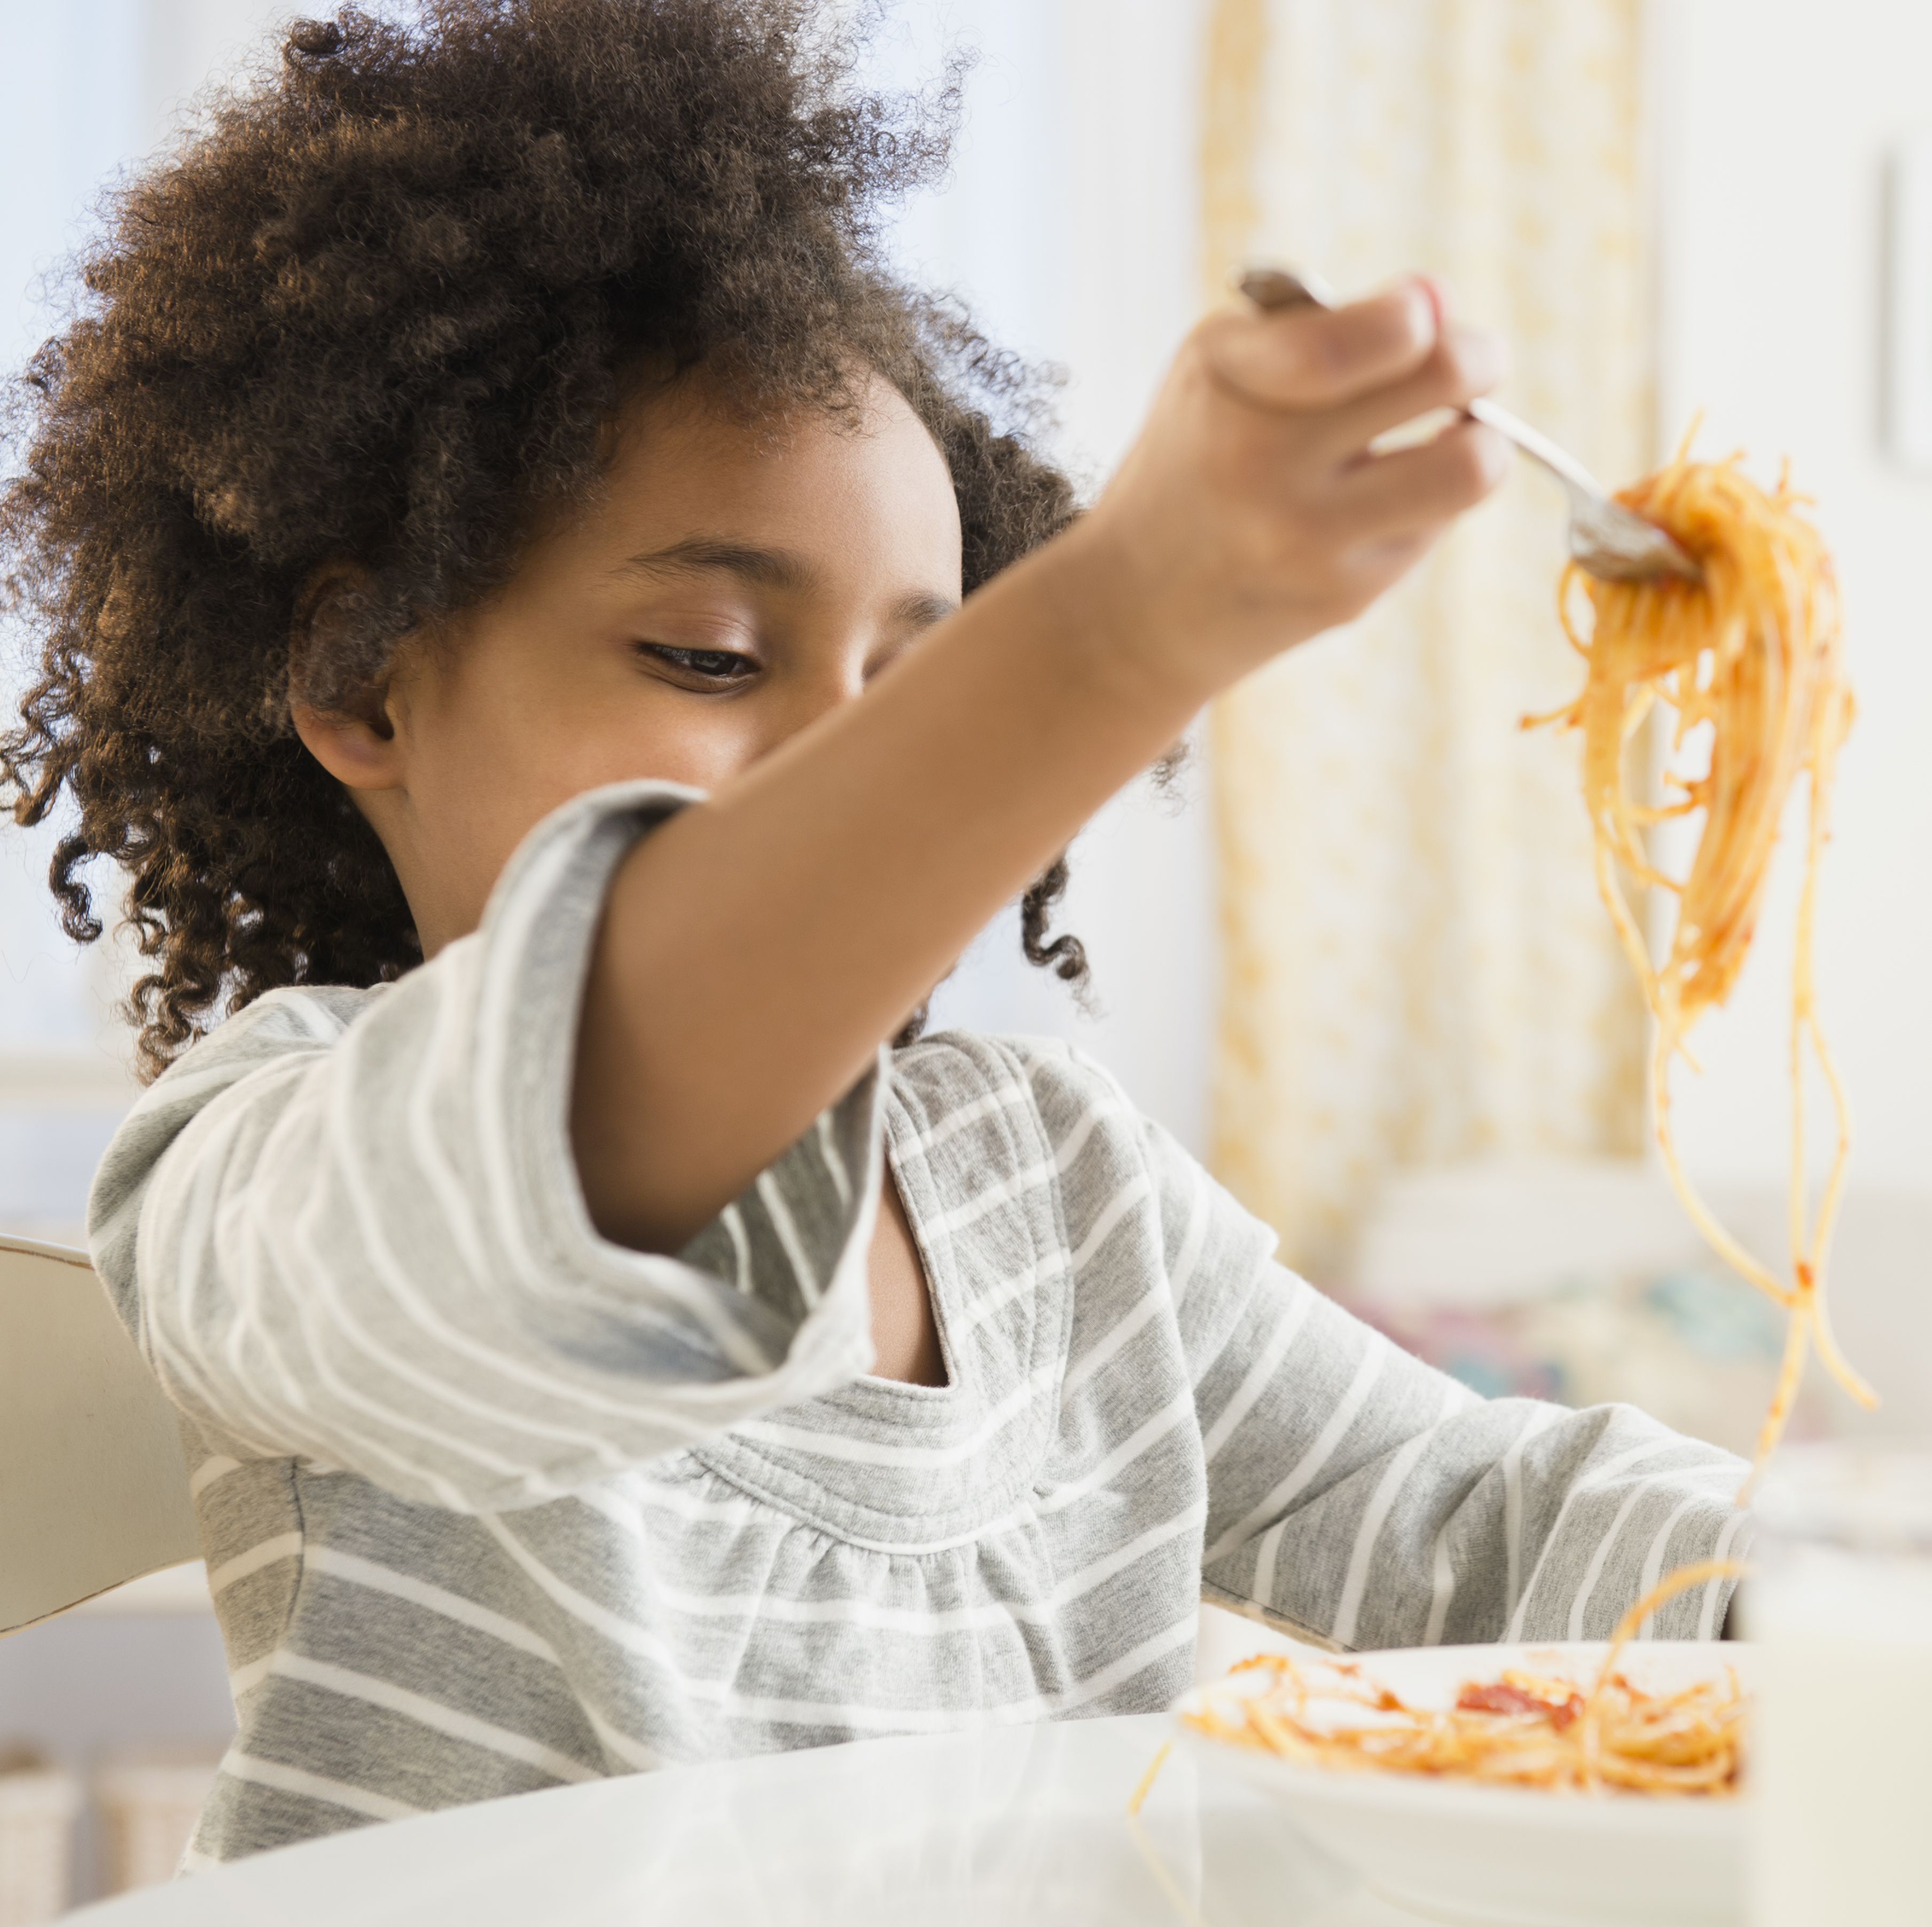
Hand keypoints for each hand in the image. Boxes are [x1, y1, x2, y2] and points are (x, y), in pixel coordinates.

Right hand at [1073, 277, 1508, 701]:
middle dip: (1477, 356)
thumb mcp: (1220, 368)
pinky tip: (1378, 502)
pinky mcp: (1344, 595)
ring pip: (1471, 467)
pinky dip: (1425, 503)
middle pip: (1445, 375)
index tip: (1419, 316)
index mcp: (1229, 381)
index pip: (1372, 333)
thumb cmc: (1194, 460)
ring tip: (1453, 435)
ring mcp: (1308, 537)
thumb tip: (1438, 299)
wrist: (1134, 608)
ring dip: (1483, 441)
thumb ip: (1321, 323)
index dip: (1422, 313)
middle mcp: (1265, 462)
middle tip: (1468, 364)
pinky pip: (1435, 526)